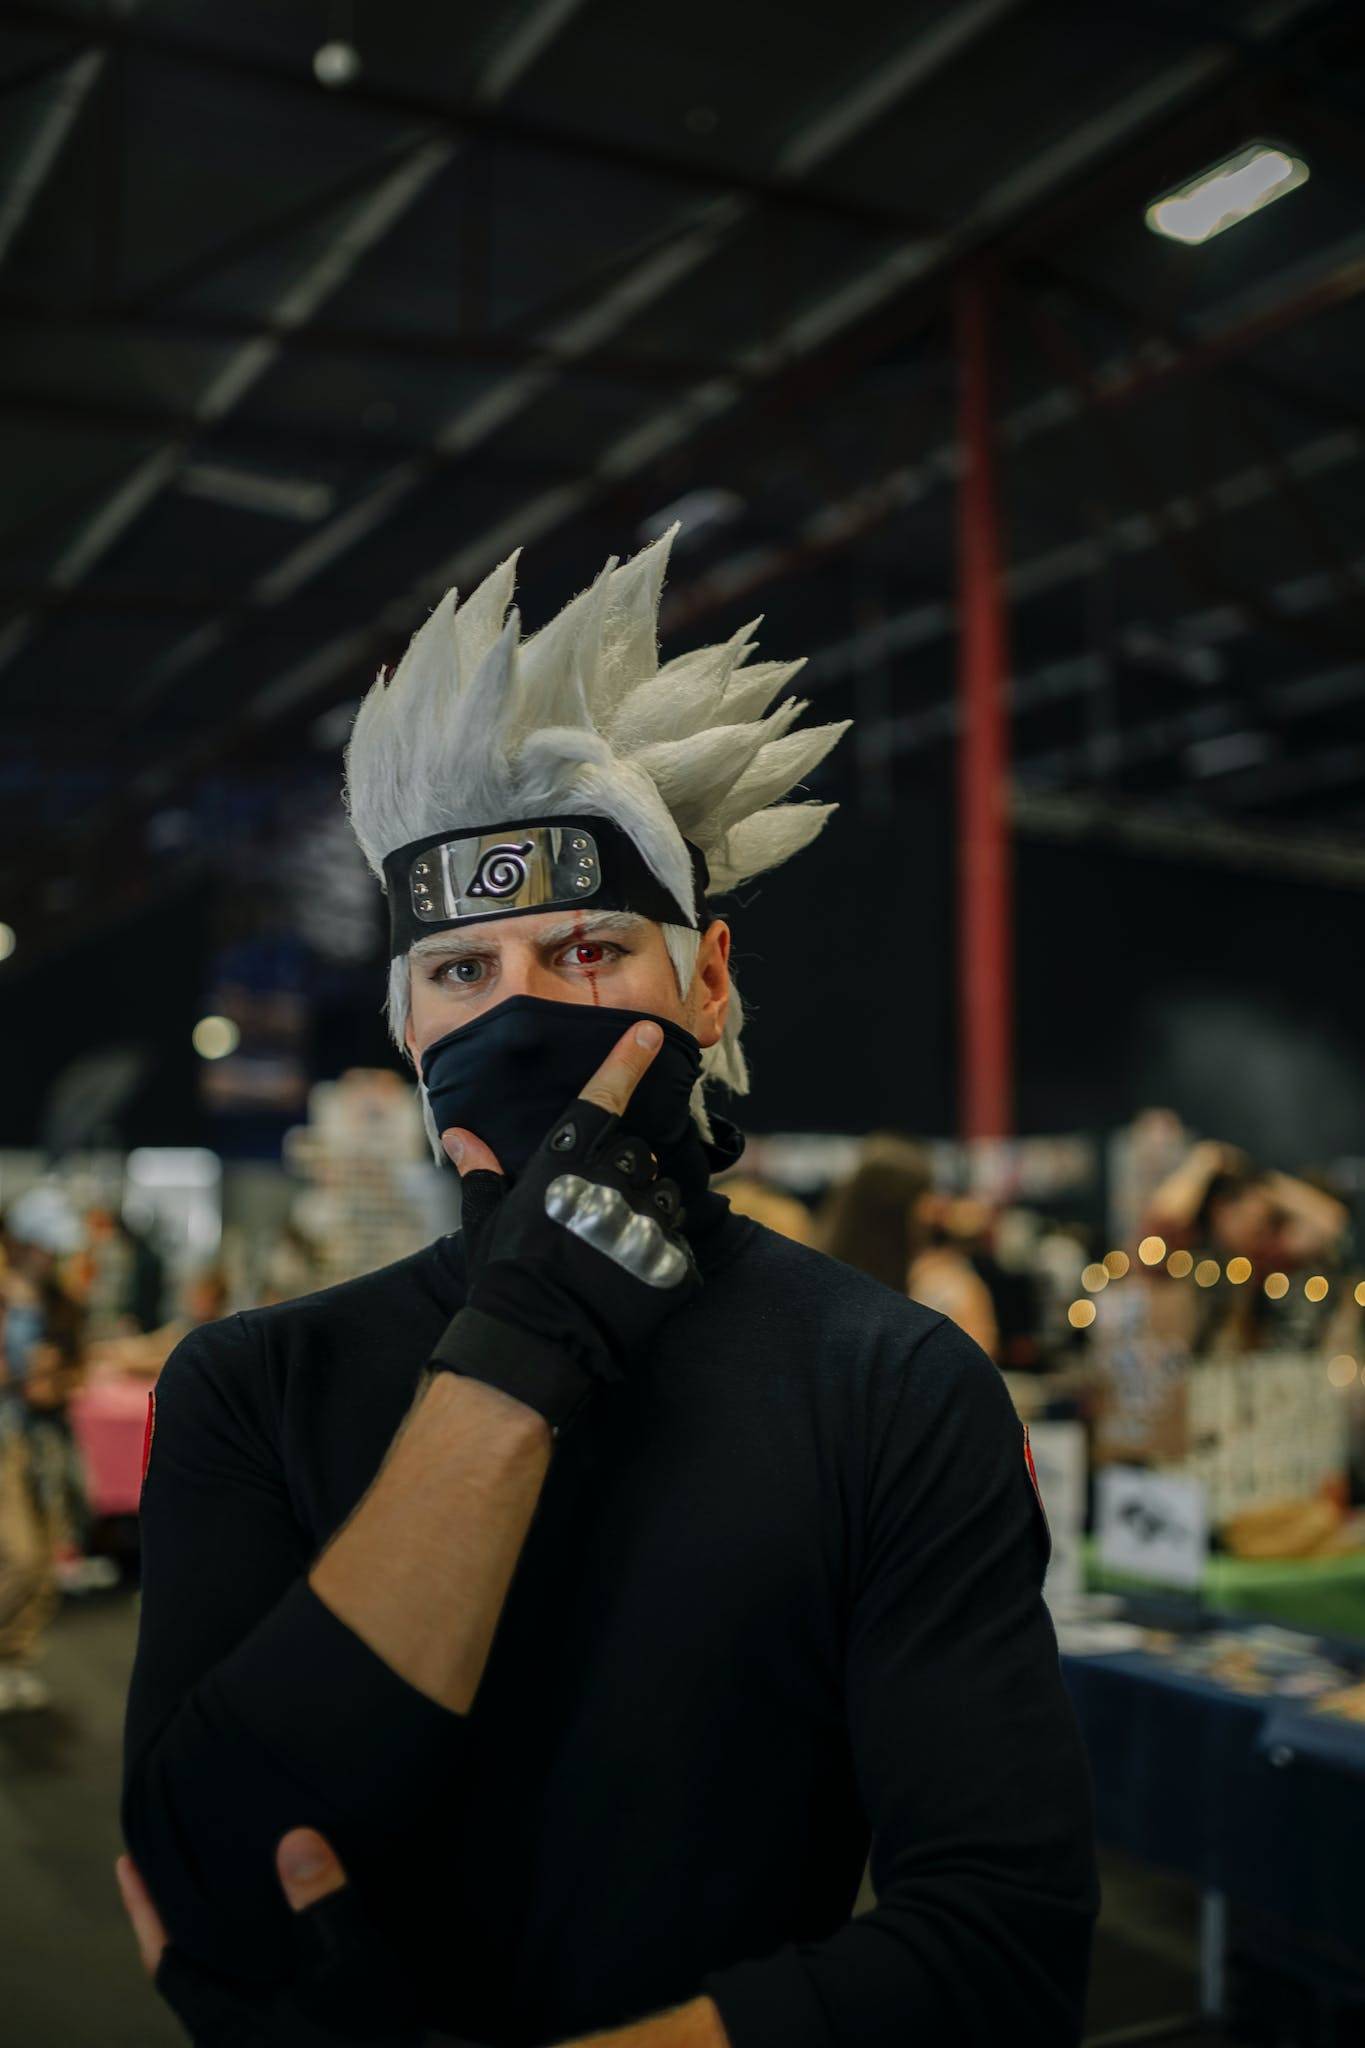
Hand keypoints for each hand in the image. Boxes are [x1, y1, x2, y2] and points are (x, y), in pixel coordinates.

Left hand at [116, 1831, 440, 2043]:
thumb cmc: (364, 2041)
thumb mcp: (347, 1967)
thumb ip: (321, 1903)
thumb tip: (294, 1838)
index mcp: (226, 2018)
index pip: (168, 1959)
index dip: (145, 1912)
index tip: (128, 1862)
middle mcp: (232, 2032)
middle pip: (191, 1968)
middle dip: (182, 1917)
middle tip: (178, 1859)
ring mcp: (263, 2037)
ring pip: (225, 1979)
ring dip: (221, 1933)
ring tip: (227, 1879)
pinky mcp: (291, 2035)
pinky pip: (254, 1985)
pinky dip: (253, 1949)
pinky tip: (277, 1925)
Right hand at [433, 1021, 702, 1426]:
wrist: (531, 1349)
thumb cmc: (502, 1282)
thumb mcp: (485, 1222)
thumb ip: (481, 1172)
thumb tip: (458, 1134)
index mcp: (560, 1169)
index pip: (601, 1099)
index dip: (625, 1062)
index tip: (649, 1033)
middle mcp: (604, 1188)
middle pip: (639, 1154)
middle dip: (627, 1174)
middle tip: (602, 1210)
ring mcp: (640, 1226)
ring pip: (670, 1195)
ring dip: (652, 1211)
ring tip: (619, 1244)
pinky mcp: (669, 1265)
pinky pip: (681, 1242)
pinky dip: (665, 1254)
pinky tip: (635, 1277)